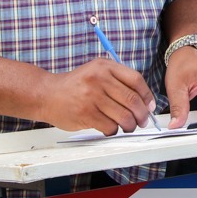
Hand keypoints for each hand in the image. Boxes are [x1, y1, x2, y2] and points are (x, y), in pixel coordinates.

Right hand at [42, 58, 156, 134]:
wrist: (46, 94)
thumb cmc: (75, 85)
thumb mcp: (96, 71)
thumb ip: (118, 81)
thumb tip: (144, 101)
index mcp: (105, 66)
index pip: (136, 80)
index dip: (147, 95)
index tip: (150, 106)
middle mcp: (99, 79)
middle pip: (132, 100)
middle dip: (142, 114)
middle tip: (143, 121)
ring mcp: (92, 96)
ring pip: (123, 116)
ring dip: (130, 125)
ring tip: (128, 126)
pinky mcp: (85, 113)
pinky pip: (110, 126)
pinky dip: (114, 130)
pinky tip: (110, 128)